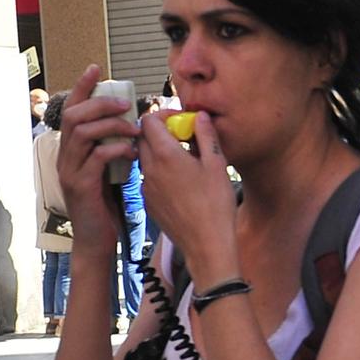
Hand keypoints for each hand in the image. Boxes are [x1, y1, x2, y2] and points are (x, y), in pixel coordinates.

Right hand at [54, 66, 140, 251]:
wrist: (96, 238)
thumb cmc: (105, 204)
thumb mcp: (108, 169)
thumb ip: (111, 147)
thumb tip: (132, 126)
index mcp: (71, 149)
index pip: (71, 109)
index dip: (81, 87)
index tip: (96, 68)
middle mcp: (64, 156)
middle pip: (74, 115)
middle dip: (100, 103)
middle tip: (126, 103)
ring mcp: (69, 170)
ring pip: (83, 132)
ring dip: (111, 125)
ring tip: (134, 128)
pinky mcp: (81, 185)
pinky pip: (96, 157)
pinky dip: (116, 149)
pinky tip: (132, 151)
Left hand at [137, 109, 239, 283]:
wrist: (206, 244)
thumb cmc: (215, 206)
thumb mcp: (217, 166)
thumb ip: (206, 136)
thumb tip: (200, 116)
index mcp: (166, 155)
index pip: (148, 121)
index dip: (163, 115)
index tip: (180, 121)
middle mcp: (150, 168)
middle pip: (142, 137)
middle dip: (160, 132)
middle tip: (183, 138)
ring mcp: (146, 186)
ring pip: (144, 157)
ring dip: (159, 152)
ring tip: (183, 160)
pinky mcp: (148, 201)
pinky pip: (148, 177)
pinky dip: (159, 171)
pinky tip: (180, 183)